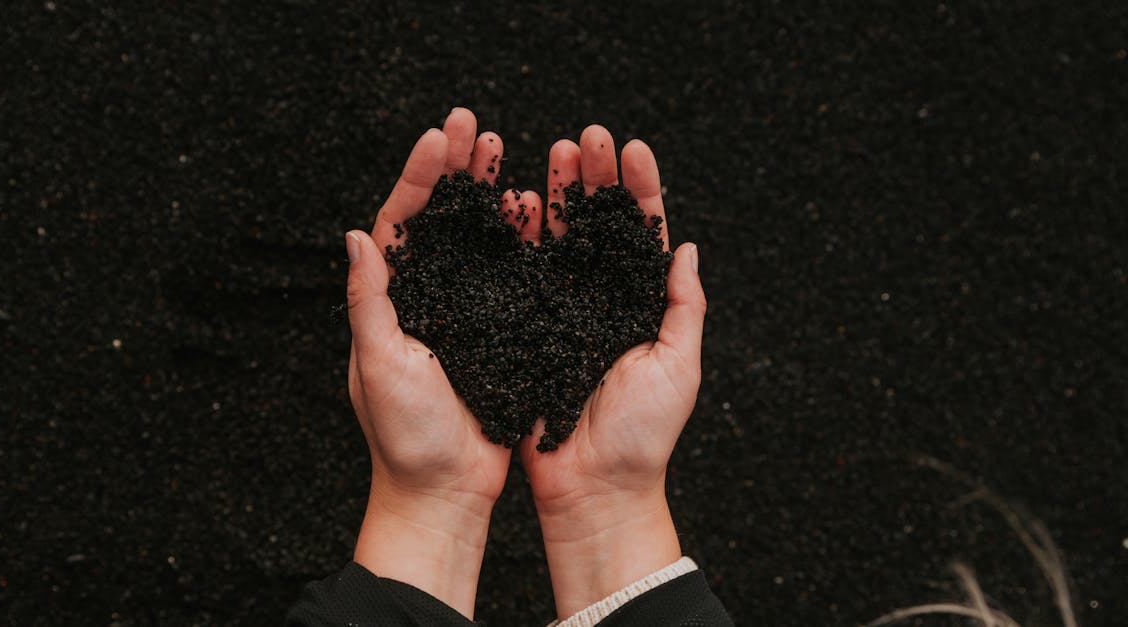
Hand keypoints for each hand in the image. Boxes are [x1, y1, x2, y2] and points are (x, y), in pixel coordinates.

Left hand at [345, 108, 510, 618]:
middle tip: (473, 124)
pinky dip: (520, 238)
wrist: (447, 490)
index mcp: (393, 301)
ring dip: (488, 193)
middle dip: (456, 169)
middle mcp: (429, 299)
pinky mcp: (500, 330)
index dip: (419, 176)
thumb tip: (357, 236)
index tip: (439, 136)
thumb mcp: (380, 364)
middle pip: (442, 219)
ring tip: (504, 151)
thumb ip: (370, 301)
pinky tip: (532, 208)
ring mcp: (466, 312)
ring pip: (478, 239)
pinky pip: (511, 273)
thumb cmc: (405, 436)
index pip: (403, 222)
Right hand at [514, 126, 706, 619]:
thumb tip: (686, 246)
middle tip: (586, 136)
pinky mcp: (524, 327)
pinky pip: (521, 274)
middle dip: (593, 178)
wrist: (591, 488)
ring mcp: (560, 311)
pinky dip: (519, 238)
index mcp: (640, 306)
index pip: (641, 235)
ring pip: (558, 240)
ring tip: (553, 151)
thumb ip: (684, 307)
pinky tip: (513, 202)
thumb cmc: (641, 435)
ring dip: (556, 194)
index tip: (632, 148)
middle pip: (597, 225)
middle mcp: (600, 301)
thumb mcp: (677, 366)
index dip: (638, 190)